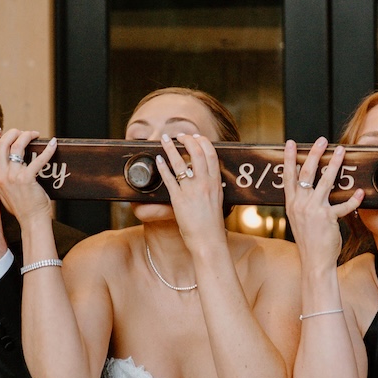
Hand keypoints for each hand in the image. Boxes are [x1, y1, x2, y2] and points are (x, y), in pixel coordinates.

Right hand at [0, 129, 56, 224]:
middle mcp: (0, 176)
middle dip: (11, 133)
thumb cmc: (22, 206)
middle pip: (0, 144)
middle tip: (21, 132)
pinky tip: (53, 144)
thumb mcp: (4, 191)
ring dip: (26, 136)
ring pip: (16, 146)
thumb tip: (8, 160)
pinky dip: (47, 149)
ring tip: (34, 135)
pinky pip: (38, 159)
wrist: (31, 221)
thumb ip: (2, 176)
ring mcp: (13, 177)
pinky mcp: (27, 179)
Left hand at [156, 134, 229, 257]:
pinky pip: (169, 179)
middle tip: (180, 135)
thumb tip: (210, 180)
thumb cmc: (213, 225)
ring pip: (181, 162)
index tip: (197, 136)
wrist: (209, 241)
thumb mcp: (218, 201)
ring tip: (164, 139)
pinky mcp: (179, 200)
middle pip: (197, 153)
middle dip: (187, 140)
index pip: (211, 155)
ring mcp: (192, 191)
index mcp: (216, 184)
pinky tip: (159, 160)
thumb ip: (213, 188)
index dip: (203, 142)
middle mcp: (205, 184)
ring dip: (171, 148)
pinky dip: (163, 167)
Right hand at [282, 139, 362, 266]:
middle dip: (314, 154)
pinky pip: (343, 206)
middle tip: (322, 140)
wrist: (314, 261)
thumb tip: (303, 184)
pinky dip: (353, 199)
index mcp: (292, 203)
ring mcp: (314, 211)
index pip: (288, 176)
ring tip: (341, 151)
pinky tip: (360, 192)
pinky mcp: (328, 219)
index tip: (290, 143)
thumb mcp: (298, 218)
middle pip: (306, 173)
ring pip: (325, 181)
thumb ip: (300, 201)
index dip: (288, 158)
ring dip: (334, 164)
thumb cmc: (308, 240)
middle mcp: (301, 204)